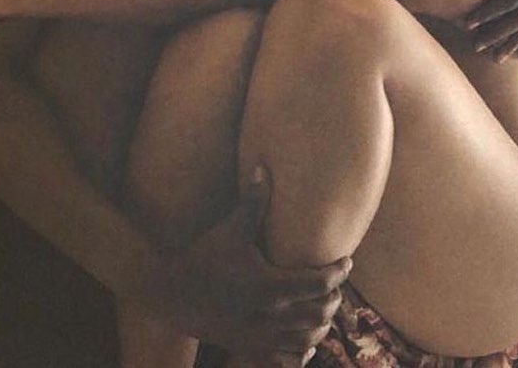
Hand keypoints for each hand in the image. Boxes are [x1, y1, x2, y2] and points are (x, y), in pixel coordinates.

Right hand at [143, 166, 349, 363]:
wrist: (171, 293)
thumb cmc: (204, 256)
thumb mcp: (231, 227)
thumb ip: (253, 201)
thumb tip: (263, 167)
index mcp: (269, 285)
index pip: (318, 283)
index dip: (337, 273)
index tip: (347, 261)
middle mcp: (268, 314)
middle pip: (317, 312)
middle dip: (333, 298)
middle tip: (338, 283)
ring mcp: (258, 334)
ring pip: (306, 338)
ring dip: (321, 324)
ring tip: (325, 307)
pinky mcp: (247, 345)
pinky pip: (284, 356)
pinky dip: (301, 350)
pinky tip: (306, 339)